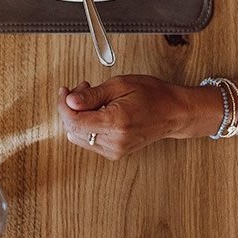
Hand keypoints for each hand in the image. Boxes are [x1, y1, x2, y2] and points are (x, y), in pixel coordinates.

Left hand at [57, 76, 199, 159]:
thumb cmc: (152, 95)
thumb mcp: (119, 85)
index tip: (65, 91)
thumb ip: (92, 95)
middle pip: (73, 128)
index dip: (63, 105)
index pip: (74, 121)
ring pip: (78, 135)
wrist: (174, 112)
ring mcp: (115, 150)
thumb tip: (70, 101)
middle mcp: (114, 142)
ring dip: (79, 115)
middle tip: (83, 88)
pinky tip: (97, 110)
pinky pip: (89, 140)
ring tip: (93, 98)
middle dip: (71, 106)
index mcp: (115, 123)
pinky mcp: (115, 152)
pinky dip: (87, 124)